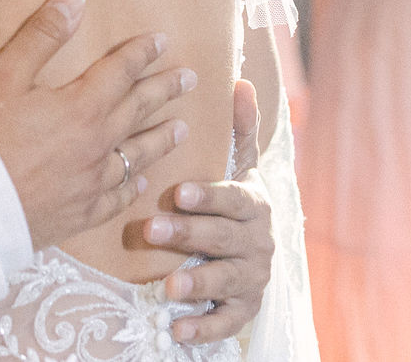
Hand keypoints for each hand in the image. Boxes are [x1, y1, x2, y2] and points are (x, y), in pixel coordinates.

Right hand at [0, 0, 196, 250]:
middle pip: (140, 110)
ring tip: (181, 129)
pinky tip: (142, 182)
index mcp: (82, 106)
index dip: (143, 53)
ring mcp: (93, 182)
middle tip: (189, 79)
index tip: (163, 41)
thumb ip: (42, 35)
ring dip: (161, 139)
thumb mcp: (6, 75)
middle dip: (165, 90)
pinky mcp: (82, 214)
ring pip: (139, 155)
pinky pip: (119, 197)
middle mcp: (98, 143)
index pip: (122, 71)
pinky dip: (134, 186)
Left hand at [140, 78, 274, 342]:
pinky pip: (226, 324)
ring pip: (226, 282)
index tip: (178, 192)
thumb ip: (239, 131)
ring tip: (168, 286)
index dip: (208, 197)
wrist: (255, 256)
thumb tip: (240, 81)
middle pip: (224, 239)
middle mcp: (259, 242)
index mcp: (254, 203)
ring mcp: (252, 278)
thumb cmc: (234, 204)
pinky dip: (203, 329)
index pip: (233, 198)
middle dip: (189, 235)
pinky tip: (177, 329)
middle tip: (152, 230)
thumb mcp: (239, 167)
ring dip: (197, 283)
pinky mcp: (244, 311)